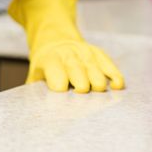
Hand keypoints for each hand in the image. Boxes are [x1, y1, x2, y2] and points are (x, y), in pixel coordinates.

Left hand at [7, 0, 124, 92]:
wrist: (54, 39)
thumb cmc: (45, 65)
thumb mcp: (35, 75)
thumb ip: (36, 93)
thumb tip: (38, 113)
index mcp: (50, 61)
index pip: (59, 84)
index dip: (61, 96)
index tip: (61, 101)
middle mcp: (69, 56)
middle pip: (82, 84)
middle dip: (81, 96)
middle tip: (77, 99)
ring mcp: (86, 54)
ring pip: (99, 80)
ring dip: (96, 92)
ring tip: (90, 95)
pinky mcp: (99, 54)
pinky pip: (113, 70)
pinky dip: (116, 82)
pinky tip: (113, 88)